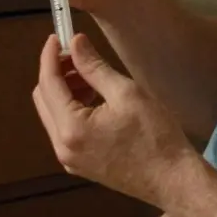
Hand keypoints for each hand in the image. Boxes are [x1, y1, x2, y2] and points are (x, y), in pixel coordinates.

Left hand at [31, 32, 200, 206]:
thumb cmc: (155, 137)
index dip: (50, 56)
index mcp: (71, 129)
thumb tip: (74, 43)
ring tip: (91, 76)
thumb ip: (94, 67)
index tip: (57, 36)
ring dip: (64, 90)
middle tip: (77, 54)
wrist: (173, 180)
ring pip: (53, 114)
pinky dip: (72, 108)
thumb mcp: (126, 93)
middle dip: (56, 72)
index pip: (48, 83)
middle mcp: (62, 147)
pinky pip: (64, 129)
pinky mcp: (80, 164)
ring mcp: (70, 159)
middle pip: (44, 99)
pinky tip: (94, 97)